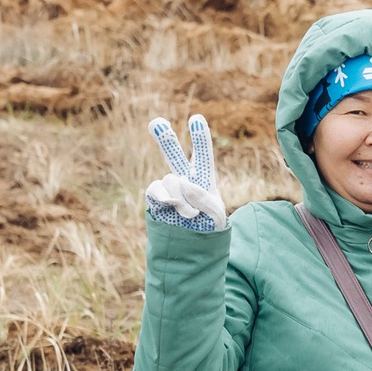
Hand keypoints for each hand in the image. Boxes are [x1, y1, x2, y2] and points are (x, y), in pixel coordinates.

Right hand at [145, 116, 225, 232]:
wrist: (191, 251)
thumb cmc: (209, 231)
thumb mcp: (216, 215)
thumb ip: (203, 196)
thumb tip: (182, 183)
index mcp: (203, 180)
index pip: (203, 156)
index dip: (200, 138)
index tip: (196, 118)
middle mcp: (184, 181)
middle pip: (174, 155)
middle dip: (164, 139)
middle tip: (155, 122)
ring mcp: (168, 191)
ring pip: (169, 180)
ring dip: (180, 196)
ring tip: (191, 214)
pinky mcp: (156, 202)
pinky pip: (154, 191)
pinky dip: (163, 196)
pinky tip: (171, 206)